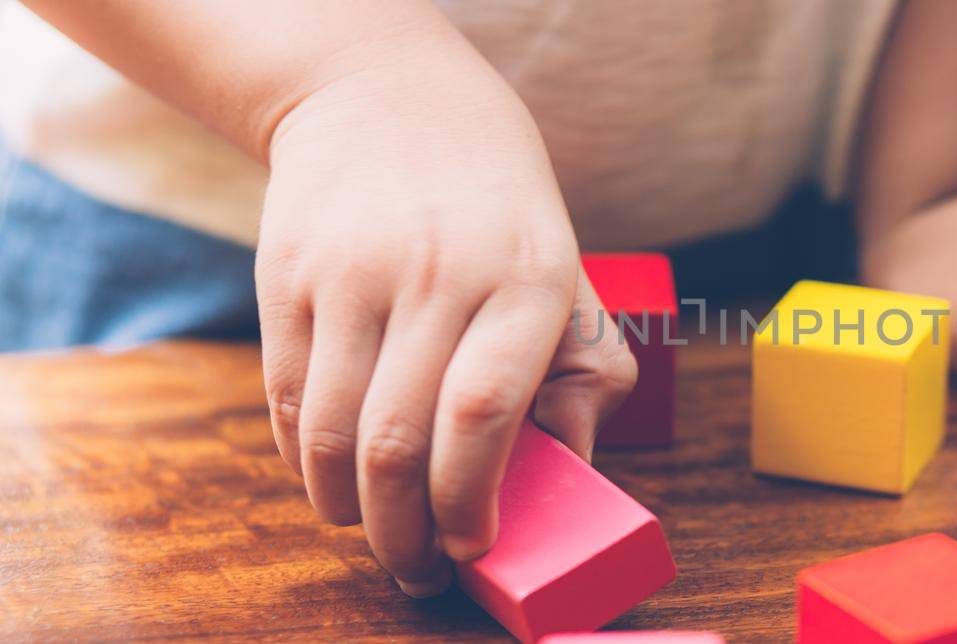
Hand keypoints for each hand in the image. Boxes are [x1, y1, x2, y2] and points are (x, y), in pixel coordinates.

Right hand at [256, 68, 635, 596]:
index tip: (472, 547)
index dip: (470, 498)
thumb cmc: (501, 215)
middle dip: (406, 533)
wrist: (391, 100)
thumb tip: (573, 480)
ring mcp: (353, 275)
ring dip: (349, 510)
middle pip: (399, 440)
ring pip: (330, 434)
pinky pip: (287, 401)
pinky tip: (335, 479)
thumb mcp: (569, 277)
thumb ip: (584, 378)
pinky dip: (306, 462)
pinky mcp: (287, 279)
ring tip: (376, 532)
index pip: (483, 411)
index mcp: (528, 281)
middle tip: (419, 570)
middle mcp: (437, 276)